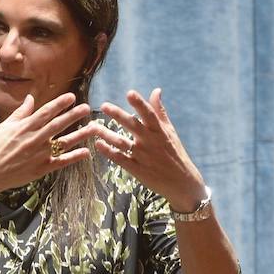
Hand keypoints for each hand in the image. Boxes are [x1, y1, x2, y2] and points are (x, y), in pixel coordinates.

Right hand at [0, 92, 99, 196]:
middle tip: (87, 108)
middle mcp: (35, 139)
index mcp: (25, 127)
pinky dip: (74, 157)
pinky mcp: (42, 168)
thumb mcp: (4, 127)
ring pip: (64, 142)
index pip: (46, 112)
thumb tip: (30, 98)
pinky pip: (61, 162)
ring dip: (80, 134)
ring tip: (94, 128)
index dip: (60, 103)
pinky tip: (86, 152)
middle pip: (58, 124)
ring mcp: (40, 154)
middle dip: (74, 115)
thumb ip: (20, 113)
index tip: (72, 96)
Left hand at [92, 88, 207, 211]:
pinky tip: (97, 144)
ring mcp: (143, 156)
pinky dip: (108, 152)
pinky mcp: (137, 170)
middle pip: (132, 126)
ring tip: (92, 126)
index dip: (140, 104)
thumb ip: (160, 111)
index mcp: (159, 131)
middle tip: (104, 105)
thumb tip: (156, 90)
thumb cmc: (174, 153)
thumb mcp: (169, 131)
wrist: (181, 182)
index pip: (149, 114)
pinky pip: (120, 159)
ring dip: (106, 134)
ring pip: (122, 143)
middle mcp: (151, 142)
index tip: (130, 93)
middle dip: (118, 115)